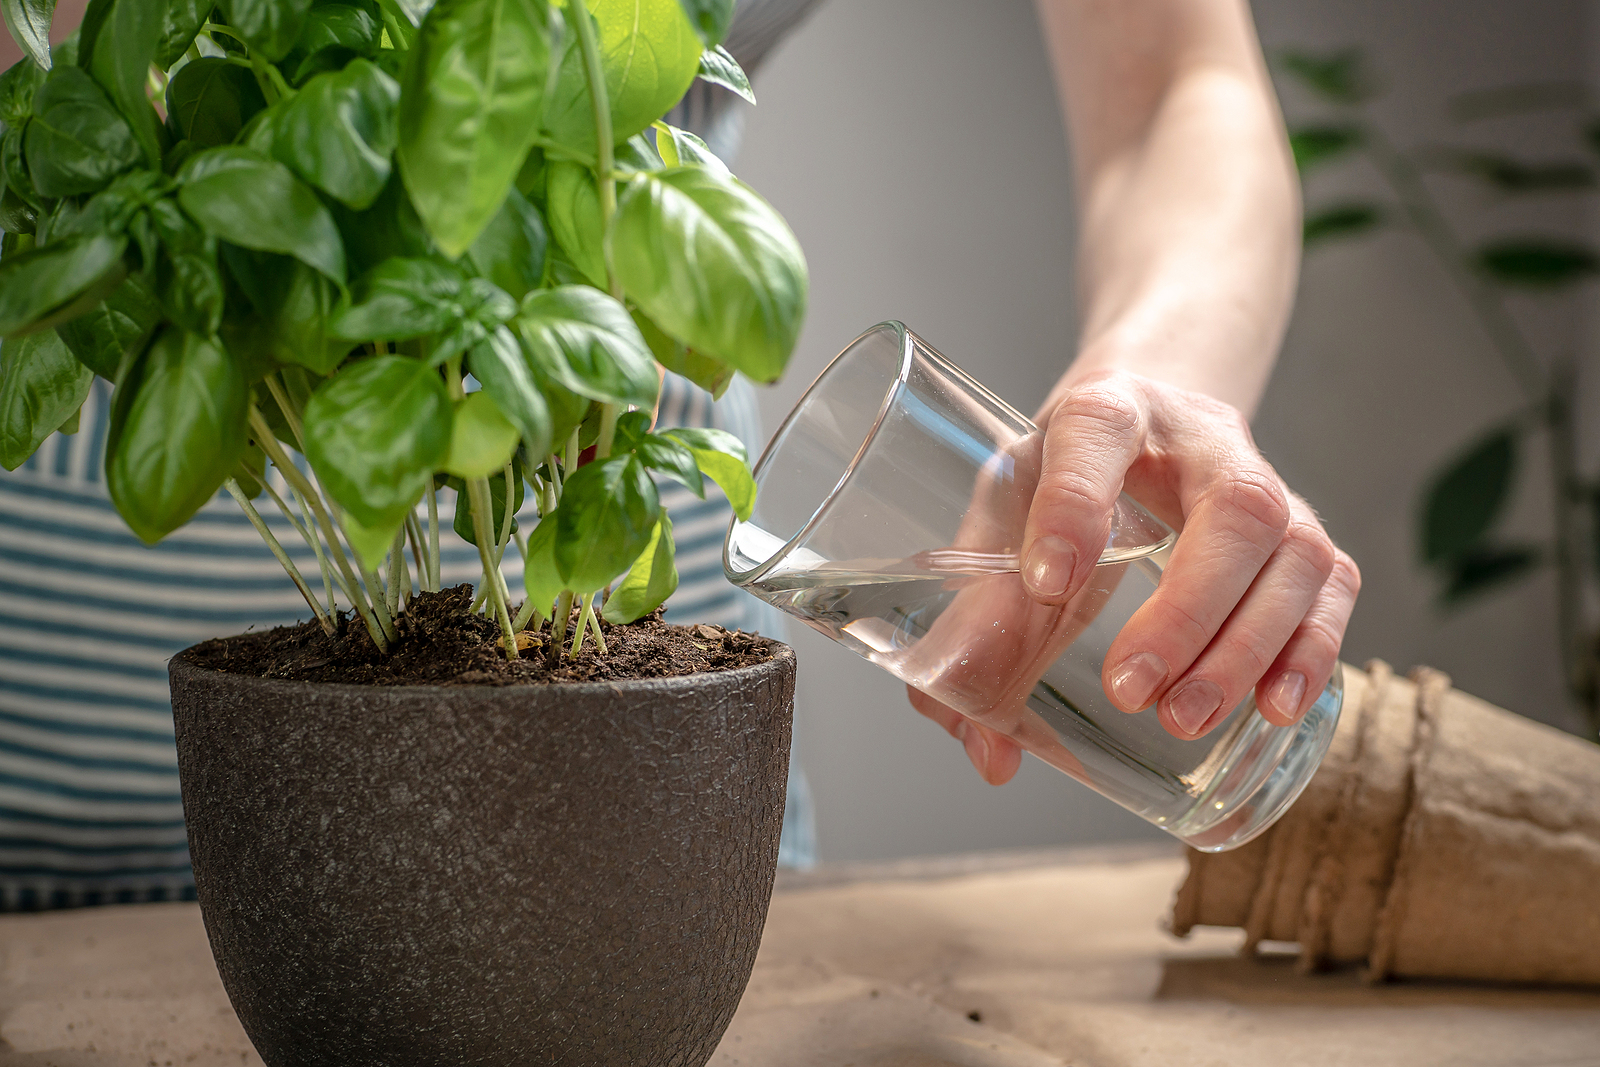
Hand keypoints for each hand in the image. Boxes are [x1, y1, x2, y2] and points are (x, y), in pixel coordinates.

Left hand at [911, 369, 1359, 784]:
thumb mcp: (1002, 512)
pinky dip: (1312, 649)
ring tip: (1186, 715)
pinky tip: (1273, 706)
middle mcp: (1200, 435)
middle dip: (1187, 611)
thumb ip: (979, 619)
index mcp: (1106, 409)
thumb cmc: (1063, 474)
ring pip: (1294, 551)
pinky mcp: (1303, 528)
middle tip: (1131, 690)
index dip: (1074, 505)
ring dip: (1247, 646)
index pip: (1096, 432)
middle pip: (1231, 507)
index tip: (1046, 582)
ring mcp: (1266, 479)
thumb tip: (991, 754)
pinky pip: (1334, 584)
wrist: (1140, 424)